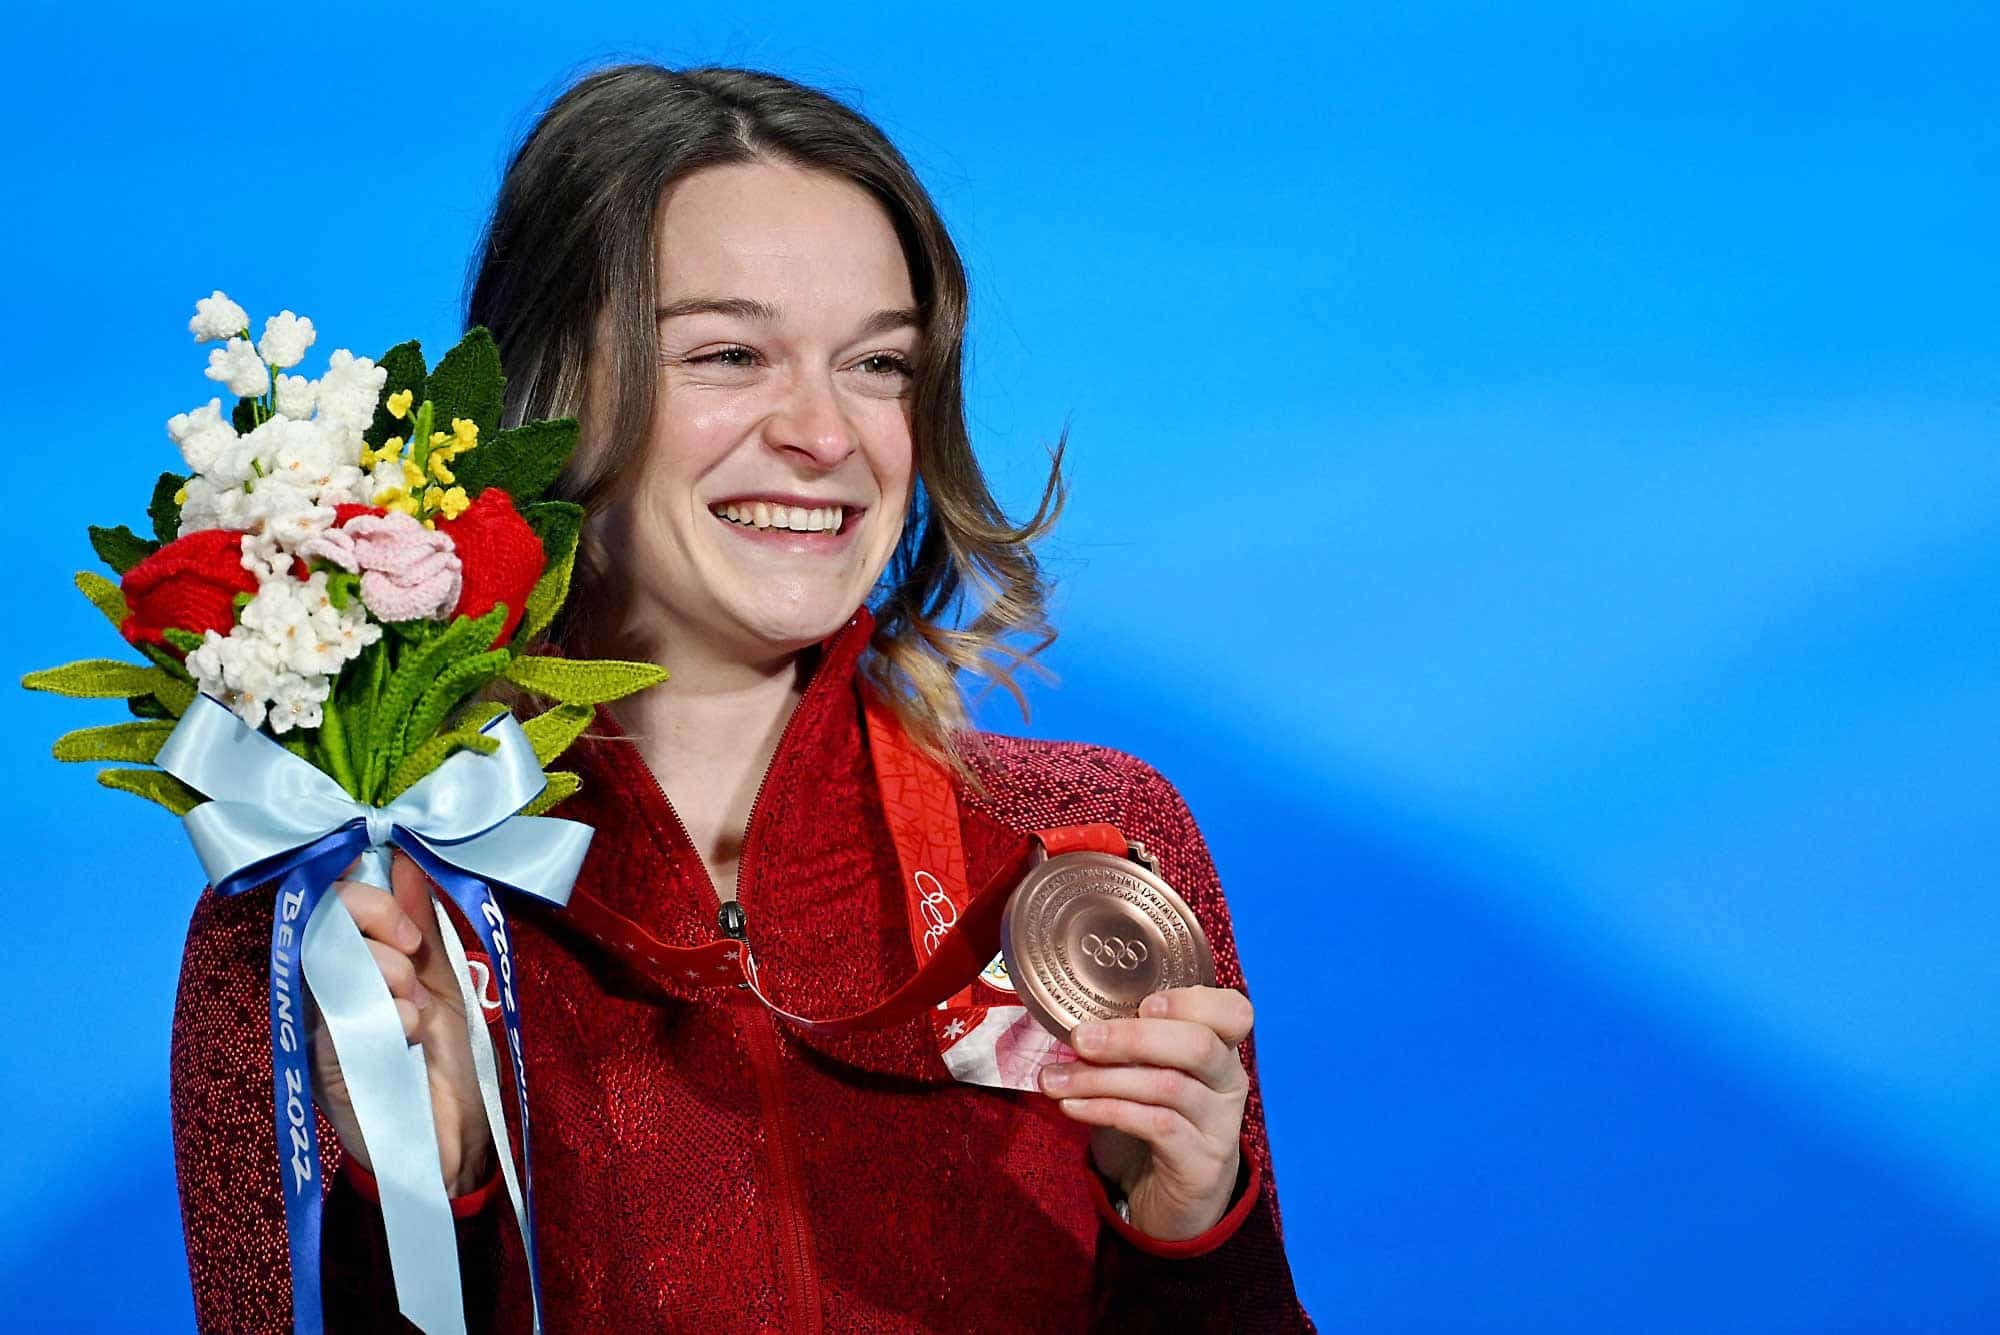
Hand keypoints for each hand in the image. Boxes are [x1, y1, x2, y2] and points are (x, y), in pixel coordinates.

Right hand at [309, 848, 494, 1195]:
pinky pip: (341, 1015)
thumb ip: (419, 923)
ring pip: (334, 961)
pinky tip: (409, 1036)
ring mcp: (319, 1026)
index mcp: (351, 965)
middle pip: (323, 920)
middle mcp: (325, 991)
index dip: (367, 896)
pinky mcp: (322, 1064)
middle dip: (378, 920)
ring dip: (390, 974)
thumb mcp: (443, 980)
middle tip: (412, 954)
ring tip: (416, 1011)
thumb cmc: (445, 1062)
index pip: (330, 904)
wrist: (456, 1140)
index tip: (411, 925)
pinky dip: (390, 1015)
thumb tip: (402, 860)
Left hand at [1037, 985, 1253, 1240]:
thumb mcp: (1146, 1077)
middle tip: (1080, 1039)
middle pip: (1197, 1045)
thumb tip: (1072, 1023)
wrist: (1171, 1201)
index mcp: (1221, 1050)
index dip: (1191, 1001)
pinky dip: (1107, 1111)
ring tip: (1055, 1080)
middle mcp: (1229, 1082)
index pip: (1233, 1012)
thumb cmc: (1154, 1123)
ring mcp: (1221, 1125)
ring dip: (1102, 1079)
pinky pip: (1154, 1126)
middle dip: (1131, 1037)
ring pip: (1167, 1086)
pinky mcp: (1202, 1163)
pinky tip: (1072, 1107)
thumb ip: (1128, 1047)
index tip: (1143, 1004)